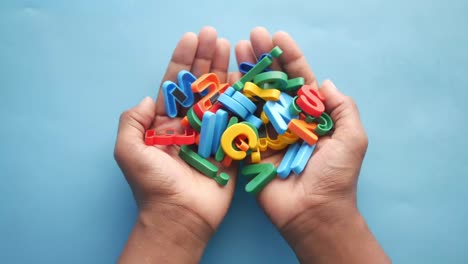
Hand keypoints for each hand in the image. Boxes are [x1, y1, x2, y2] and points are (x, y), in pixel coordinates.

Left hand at [114, 27, 234, 262]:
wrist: (180, 216)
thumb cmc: (153, 185)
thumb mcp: (128, 151)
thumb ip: (132, 121)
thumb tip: (148, 98)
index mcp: (165, 123)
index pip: (175, 84)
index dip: (182, 60)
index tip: (191, 38)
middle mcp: (189, 123)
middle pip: (199, 85)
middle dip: (206, 59)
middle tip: (215, 35)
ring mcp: (211, 133)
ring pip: (219, 95)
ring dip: (225, 71)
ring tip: (231, 47)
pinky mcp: (229, 145)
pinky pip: (237, 118)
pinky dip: (242, 97)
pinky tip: (246, 76)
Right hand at [233, 27, 389, 262]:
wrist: (313, 213)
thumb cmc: (336, 177)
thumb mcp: (352, 138)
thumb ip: (343, 108)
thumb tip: (325, 83)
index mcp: (311, 115)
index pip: (299, 80)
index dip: (289, 58)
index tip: (278, 37)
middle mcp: (287, 120)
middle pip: (274, 83)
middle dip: (263, 59)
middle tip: (251, 37)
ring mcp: (267, 133)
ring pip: (255, 97)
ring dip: (245, 73)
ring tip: (235, 50)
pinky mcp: (250, 148)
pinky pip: (240, 123)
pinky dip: (232, 103)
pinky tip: (224, 81)